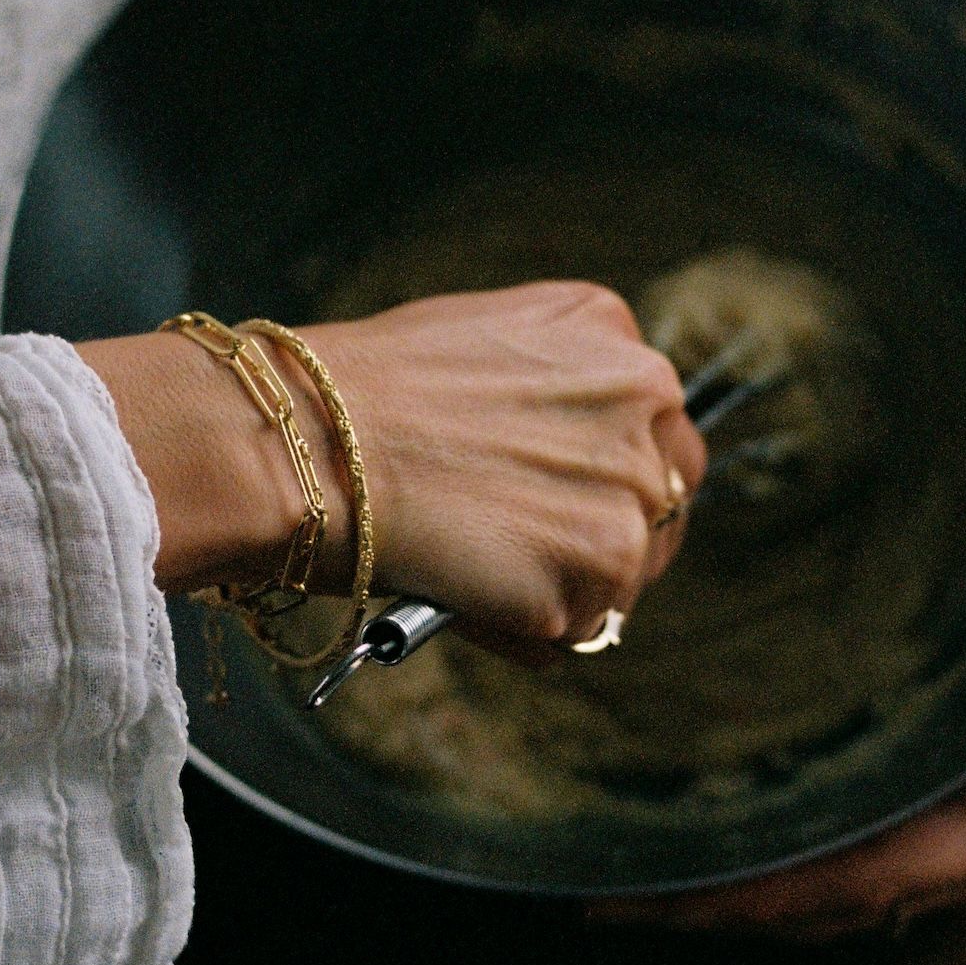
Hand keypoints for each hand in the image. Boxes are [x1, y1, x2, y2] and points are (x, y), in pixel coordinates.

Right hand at [84, 283, 705, 651]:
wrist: (303, 442)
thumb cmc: (353, 393)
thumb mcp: (476, 344)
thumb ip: (544, 390)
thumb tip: (551, 464)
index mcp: (615, 334)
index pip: (651, 426)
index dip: (596, 472)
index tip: (539, 493)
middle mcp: (647, 398)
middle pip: (663, 500)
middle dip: (598, 533)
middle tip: (511, 546)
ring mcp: (631, 485)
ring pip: (626, 574)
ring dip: (555, 587)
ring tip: (466, 561)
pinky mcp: (601, 565)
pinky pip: (577, 630)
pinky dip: (520, 629)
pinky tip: (459, 590)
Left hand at [592, 410, 965, 941]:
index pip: (880, 874)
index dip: (778, 896)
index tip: (684, 897)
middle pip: (833, 895)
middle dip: (724, 907)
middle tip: (608, 899)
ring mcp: (949, 815)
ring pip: (826, 880)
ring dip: (729, 890)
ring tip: (623, 881)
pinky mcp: (930, 785)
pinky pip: (838, 838)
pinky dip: (762, 847)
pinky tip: (689, 831)